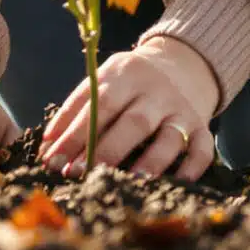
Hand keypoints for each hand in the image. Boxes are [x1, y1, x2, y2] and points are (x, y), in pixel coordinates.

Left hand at [41, 36, 218, 179]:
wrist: (181, 65)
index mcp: (125, 74)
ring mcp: (181, 109)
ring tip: (128, 182)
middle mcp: (156, 91)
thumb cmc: (128, 84)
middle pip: (133, 121)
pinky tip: (176, 184)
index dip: (74, 133)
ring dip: (150, 161)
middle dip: (106, 149)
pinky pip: (202, 149)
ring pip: (170, 136)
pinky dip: (192, 167)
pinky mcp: (202, 126)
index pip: (97, 104)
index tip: (53, 160)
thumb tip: (46, 148)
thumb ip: (75, 110)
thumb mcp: (102, 82)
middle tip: (80, 173)